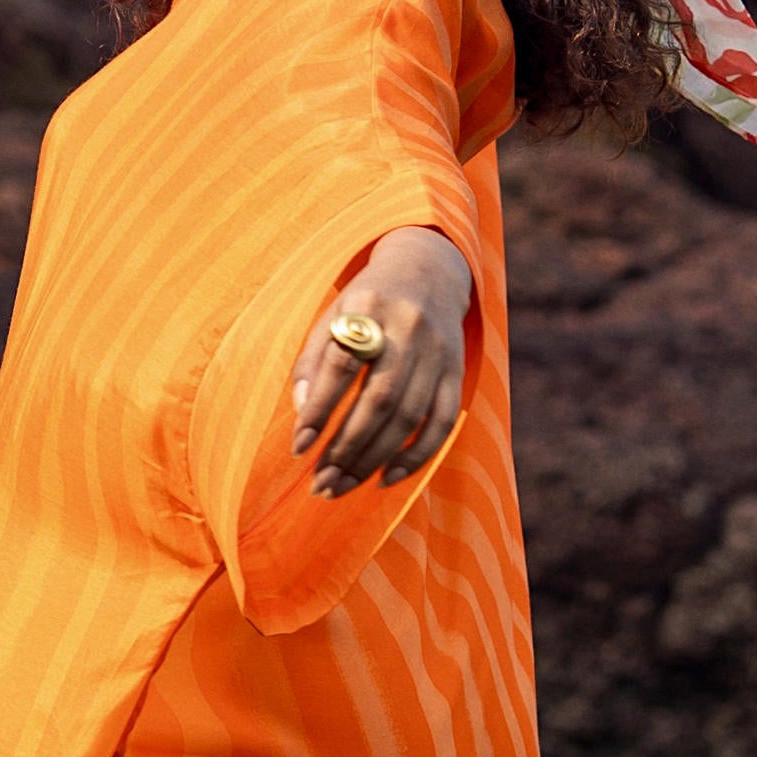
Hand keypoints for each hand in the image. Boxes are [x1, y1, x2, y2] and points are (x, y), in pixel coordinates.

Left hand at [291, 226, 472, 497]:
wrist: (428, 271)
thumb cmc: (367, 302)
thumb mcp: (334, 314)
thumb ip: (313, 361)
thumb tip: (302, 412)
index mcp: (368, 307)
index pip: (341, 366)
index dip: (319, 410)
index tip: (299, 447)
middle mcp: (408, 328)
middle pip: (379, 400)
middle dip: (346, 448)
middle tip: (320, 482)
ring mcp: (438, 352)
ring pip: (409, 417)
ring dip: (374, 460)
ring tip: (342, 485)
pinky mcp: (457, 371)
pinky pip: (442, 423)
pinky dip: (416, 456)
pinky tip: (387, 478)